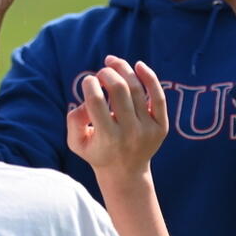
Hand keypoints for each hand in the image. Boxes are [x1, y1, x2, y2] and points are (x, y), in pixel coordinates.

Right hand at [67, 57, 167, 182]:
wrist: (126, 173)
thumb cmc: (97, 152)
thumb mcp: (76, 142)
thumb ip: (74, 120)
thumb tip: (86, 102)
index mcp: (107, 137)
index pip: (96, 101)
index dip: (89, 83)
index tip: (88, 81)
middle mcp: (130, 133)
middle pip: (119, 90)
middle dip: (107, 73)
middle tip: (100, 72)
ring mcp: (148, 129)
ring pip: (137, 89)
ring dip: (123, 69)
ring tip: (112, 63)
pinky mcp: (161, 126)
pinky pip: (158, 97)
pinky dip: (149, 77)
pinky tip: (138, 65)